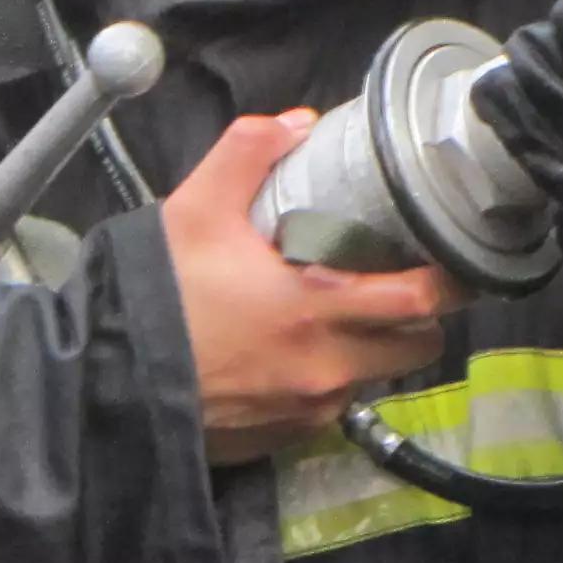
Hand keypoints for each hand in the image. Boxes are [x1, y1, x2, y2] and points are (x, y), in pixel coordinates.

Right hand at [163, 112, 457, 463]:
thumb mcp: (197, 208)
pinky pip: (332, 410)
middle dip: (420, 320)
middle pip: (417, 348)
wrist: (111, 380)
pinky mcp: (286, 438)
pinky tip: (297, 358)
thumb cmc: (159, 295)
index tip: (451, 262)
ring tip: (345, 321)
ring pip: (375, 379)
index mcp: (319, 307)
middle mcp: (328, 366)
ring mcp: (310, 409)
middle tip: (400, 290)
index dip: (448, 281)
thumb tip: (298, 123)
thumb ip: (250, 152)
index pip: (421, 300)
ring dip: (374, 352)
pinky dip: (330, 384)